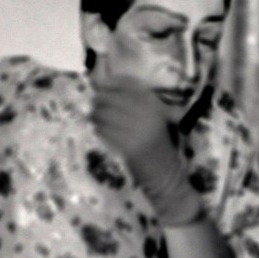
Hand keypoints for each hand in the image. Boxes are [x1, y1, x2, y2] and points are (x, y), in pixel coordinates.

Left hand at [91, 76, 201, 224]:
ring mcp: (139, 131)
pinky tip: (98, 130)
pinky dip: (100, 130)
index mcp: (156, 106)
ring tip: (92, 117)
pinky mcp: (130, 147)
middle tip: (92, 104)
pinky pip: (107, 133)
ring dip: (96, 116)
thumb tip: (106, 89)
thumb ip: (137, 106)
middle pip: (114, 100)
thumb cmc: (158, 147)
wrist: (166, 175)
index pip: (129, 85)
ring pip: (108, 116)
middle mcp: (148, 115)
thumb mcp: (155, 121)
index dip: (111, 83)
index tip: (99, 83)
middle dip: (100, 101)